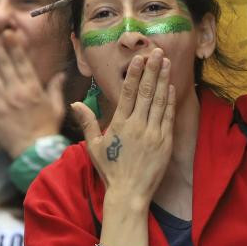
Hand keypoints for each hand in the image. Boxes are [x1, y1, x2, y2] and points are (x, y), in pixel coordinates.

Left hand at [0, 28, 65, 157]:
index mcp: (33, 89)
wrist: (34, 151)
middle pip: (4, 64)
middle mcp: (17, 92)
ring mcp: (3, 101)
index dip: (14, 46)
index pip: (22, 62)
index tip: (8, 32)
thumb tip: (61, 74)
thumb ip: (56, 88)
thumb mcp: (56, 107)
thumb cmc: (47, 128)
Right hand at [71, 49, 174, 210]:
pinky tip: (171, 87)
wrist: (129, 193)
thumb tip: (75, 103)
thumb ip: (88, 122)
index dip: (134, 74)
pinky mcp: (165, 142)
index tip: (139, 58)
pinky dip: (170, 101)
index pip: (128, 93)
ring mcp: (153, 133)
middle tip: (158, 52)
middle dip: (152, 70)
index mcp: (120, 125)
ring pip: (159, 101)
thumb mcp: (94, 146)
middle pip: (146, 92)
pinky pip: (168, 117)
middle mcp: (137, 126)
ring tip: (167, 63)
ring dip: (164, 80)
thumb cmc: (111, 170)